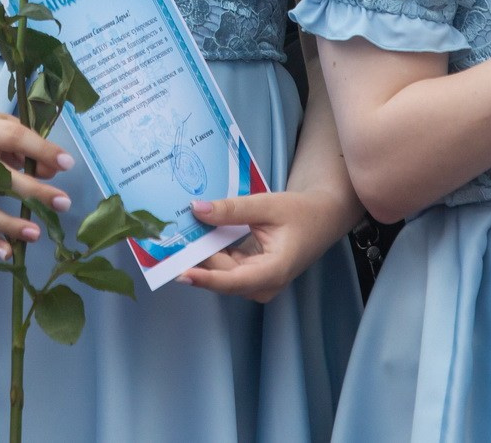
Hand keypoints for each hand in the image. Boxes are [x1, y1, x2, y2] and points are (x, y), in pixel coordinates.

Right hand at [0, 113, 71, 260]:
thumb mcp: (7, 130)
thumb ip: (31, 148)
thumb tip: (52, 171)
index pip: (14, 137)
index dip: (41, 150)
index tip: (67, 164)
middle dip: (32, 191)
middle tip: (63, 203)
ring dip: (8, 224)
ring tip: (36, 233)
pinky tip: (9, 253)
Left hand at [180, 188, 355, 301]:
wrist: (321, 218)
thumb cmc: (300, 213)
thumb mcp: (266, 205)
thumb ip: (232, 210)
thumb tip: (196, 210)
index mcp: (273, 271)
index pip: (234, 281)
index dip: (207, 278)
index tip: (182, 273)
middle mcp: (263, 285)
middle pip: (223, 275)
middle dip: (198, 258)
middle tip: (169, 240)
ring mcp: (257, 284)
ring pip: (221, 273)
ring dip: (202, 255)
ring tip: (179, 236)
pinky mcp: (251, 276)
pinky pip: (225, 267)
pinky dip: (211, 252)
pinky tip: (197, 236)